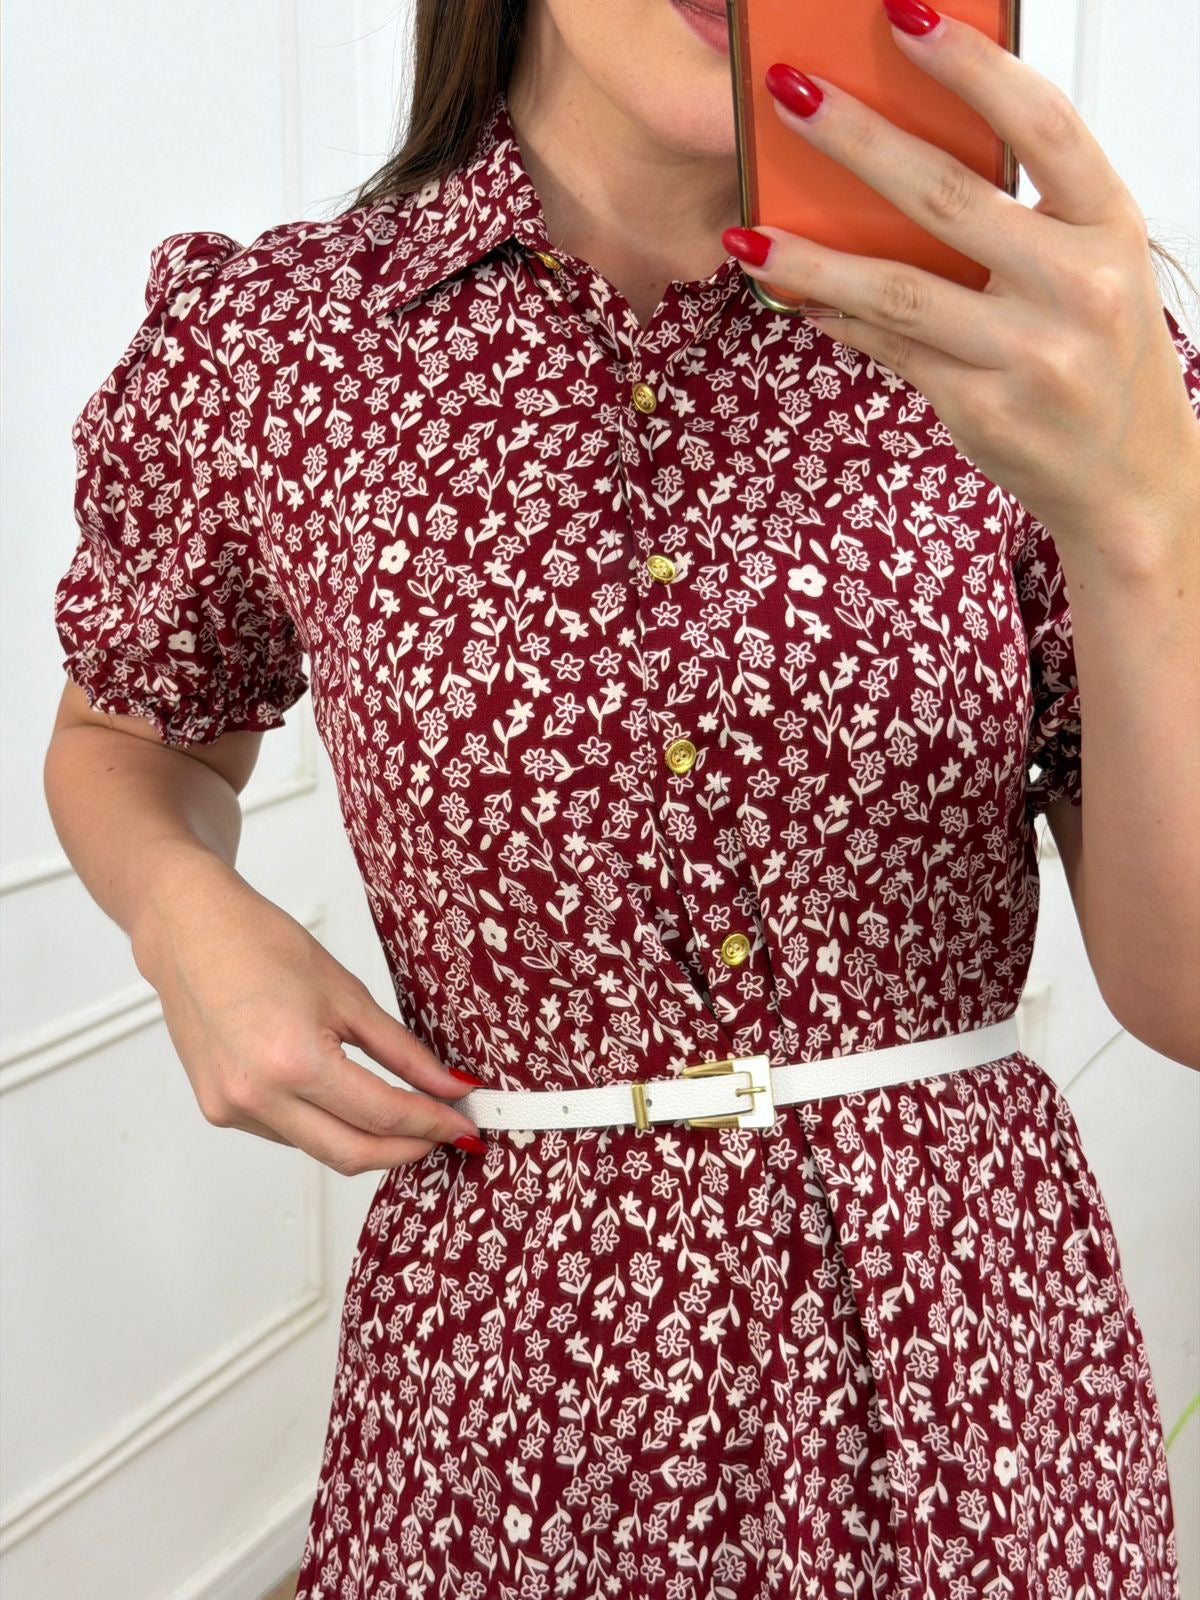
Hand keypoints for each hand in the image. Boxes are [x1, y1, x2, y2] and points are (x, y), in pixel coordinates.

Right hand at [133, 859, 487, 1172]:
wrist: (190, 931)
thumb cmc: (261, 945)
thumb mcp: (348, 994)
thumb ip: (402, 1050)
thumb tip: (446, 1085)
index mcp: (294, 1062)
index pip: (383, 1114)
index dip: (432, 1124)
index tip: (463, 1125)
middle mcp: (257, 1096)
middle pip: (353, 1153)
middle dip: (407, 1148)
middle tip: (443, 1133)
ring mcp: (232, 1109)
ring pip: (320, 1149)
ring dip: (367, 1139)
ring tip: (403, 1113)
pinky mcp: (219, 1111)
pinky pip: (289, 1134)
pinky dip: (325, 1124)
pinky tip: (343, 1099)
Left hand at [722, 0, 1199, 545]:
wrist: (1130, 478)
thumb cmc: (1104, 357)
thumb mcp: (1092, 267)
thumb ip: (1022, 216)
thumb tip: (903, 159)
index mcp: (1110, 226)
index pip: (1041, 124)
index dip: (971, 65)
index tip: (905, 14)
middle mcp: (1078, 286)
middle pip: (946, 197)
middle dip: (857, 138)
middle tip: (790, 94)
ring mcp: (1030, 355)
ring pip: (897, 290)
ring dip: (811, 258)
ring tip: (746, 231)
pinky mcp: (982, 409)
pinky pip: (890, 349)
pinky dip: (837, 319)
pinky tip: (794, 296)